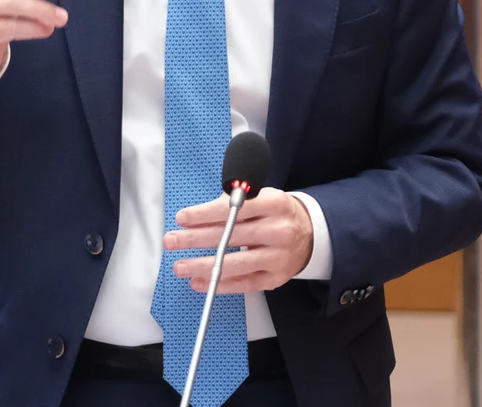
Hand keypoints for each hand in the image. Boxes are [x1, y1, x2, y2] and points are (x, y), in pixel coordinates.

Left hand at [164, 187, 313, 294]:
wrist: (310, 235)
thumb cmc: (276, 213)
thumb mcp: (261, 197)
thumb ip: (232, 203)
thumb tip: (196, 217)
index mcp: (275, 204)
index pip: (234, 209)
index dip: (205, 214)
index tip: (182, 218)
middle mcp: (278, 232)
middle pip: (232, 236)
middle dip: (196, 239)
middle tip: (172, 241)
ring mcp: (278, 258)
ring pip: (235, 264)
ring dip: (203, 266)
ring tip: (180, 266)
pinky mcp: (275, 279)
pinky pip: (243, 284)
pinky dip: (219, 285)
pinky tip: (199, 282)